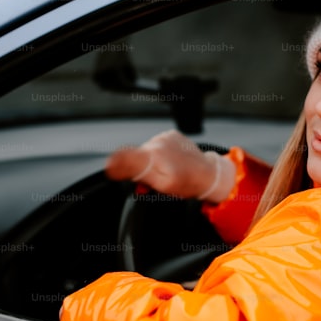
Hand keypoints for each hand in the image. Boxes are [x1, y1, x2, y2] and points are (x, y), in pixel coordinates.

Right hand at [105, 130, 234, 203]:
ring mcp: (165, 137)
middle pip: (137, 155)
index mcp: (154, 156)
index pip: (125, 155)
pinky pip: (158, 146)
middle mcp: (158, 142)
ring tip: (165, 172)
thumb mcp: (162, 185)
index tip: (111, 168)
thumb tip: (115, 168)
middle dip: (140, 169)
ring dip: (151, 162)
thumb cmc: (188, 182)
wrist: (209, 173)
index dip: (116, 162)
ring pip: (148, 151)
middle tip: (151, 182)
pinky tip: (170, 163)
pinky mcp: (172, 135)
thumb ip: (138, 175)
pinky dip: (159, 155)